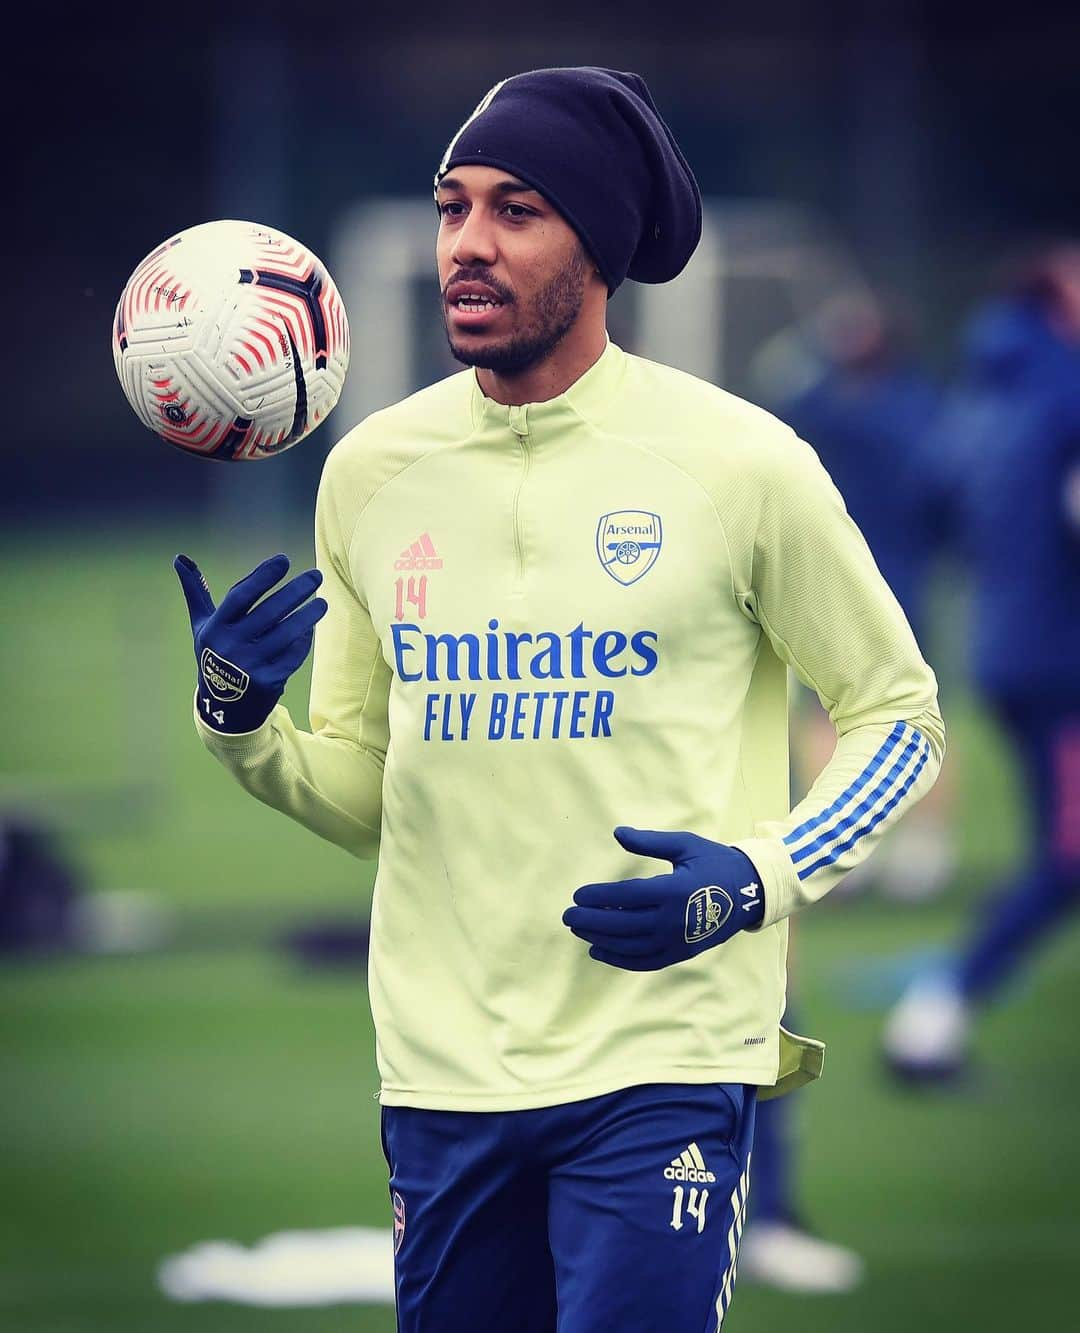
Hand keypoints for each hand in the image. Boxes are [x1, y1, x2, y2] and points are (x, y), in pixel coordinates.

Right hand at [175, 552, 327, 733]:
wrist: (222, 708)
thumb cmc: (215, 655)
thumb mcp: (202, 626)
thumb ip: (195, 592)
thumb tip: (180, 557)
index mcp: (214, 628)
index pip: (240, 596)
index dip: (262, 576)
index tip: (284, 560)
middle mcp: (229, 646)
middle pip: (269, 612)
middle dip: (296, 591)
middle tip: (316, 576)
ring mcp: (249, 666)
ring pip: (286, 634)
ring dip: (307, 616)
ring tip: (322, 603)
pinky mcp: (267, 682)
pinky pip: (292, 656)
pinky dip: (302, 642)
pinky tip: (309, 629)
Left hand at [563, 826, 764, 971]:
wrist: (749, 893)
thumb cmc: (714, 863)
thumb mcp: (684, 845)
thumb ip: (649, 841)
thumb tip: (617, 833)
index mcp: (673, 890)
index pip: (626, 897)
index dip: (599, 897)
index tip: (577, 895)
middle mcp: (673, 920)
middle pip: (622, 925)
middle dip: (590, 922)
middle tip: (567, 917)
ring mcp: (677, 941)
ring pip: (629, 946)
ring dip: (600, 940)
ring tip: (579, 932)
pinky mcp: (680, 954)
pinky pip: (644, 962)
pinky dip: (619, 960)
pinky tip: (599, 951)